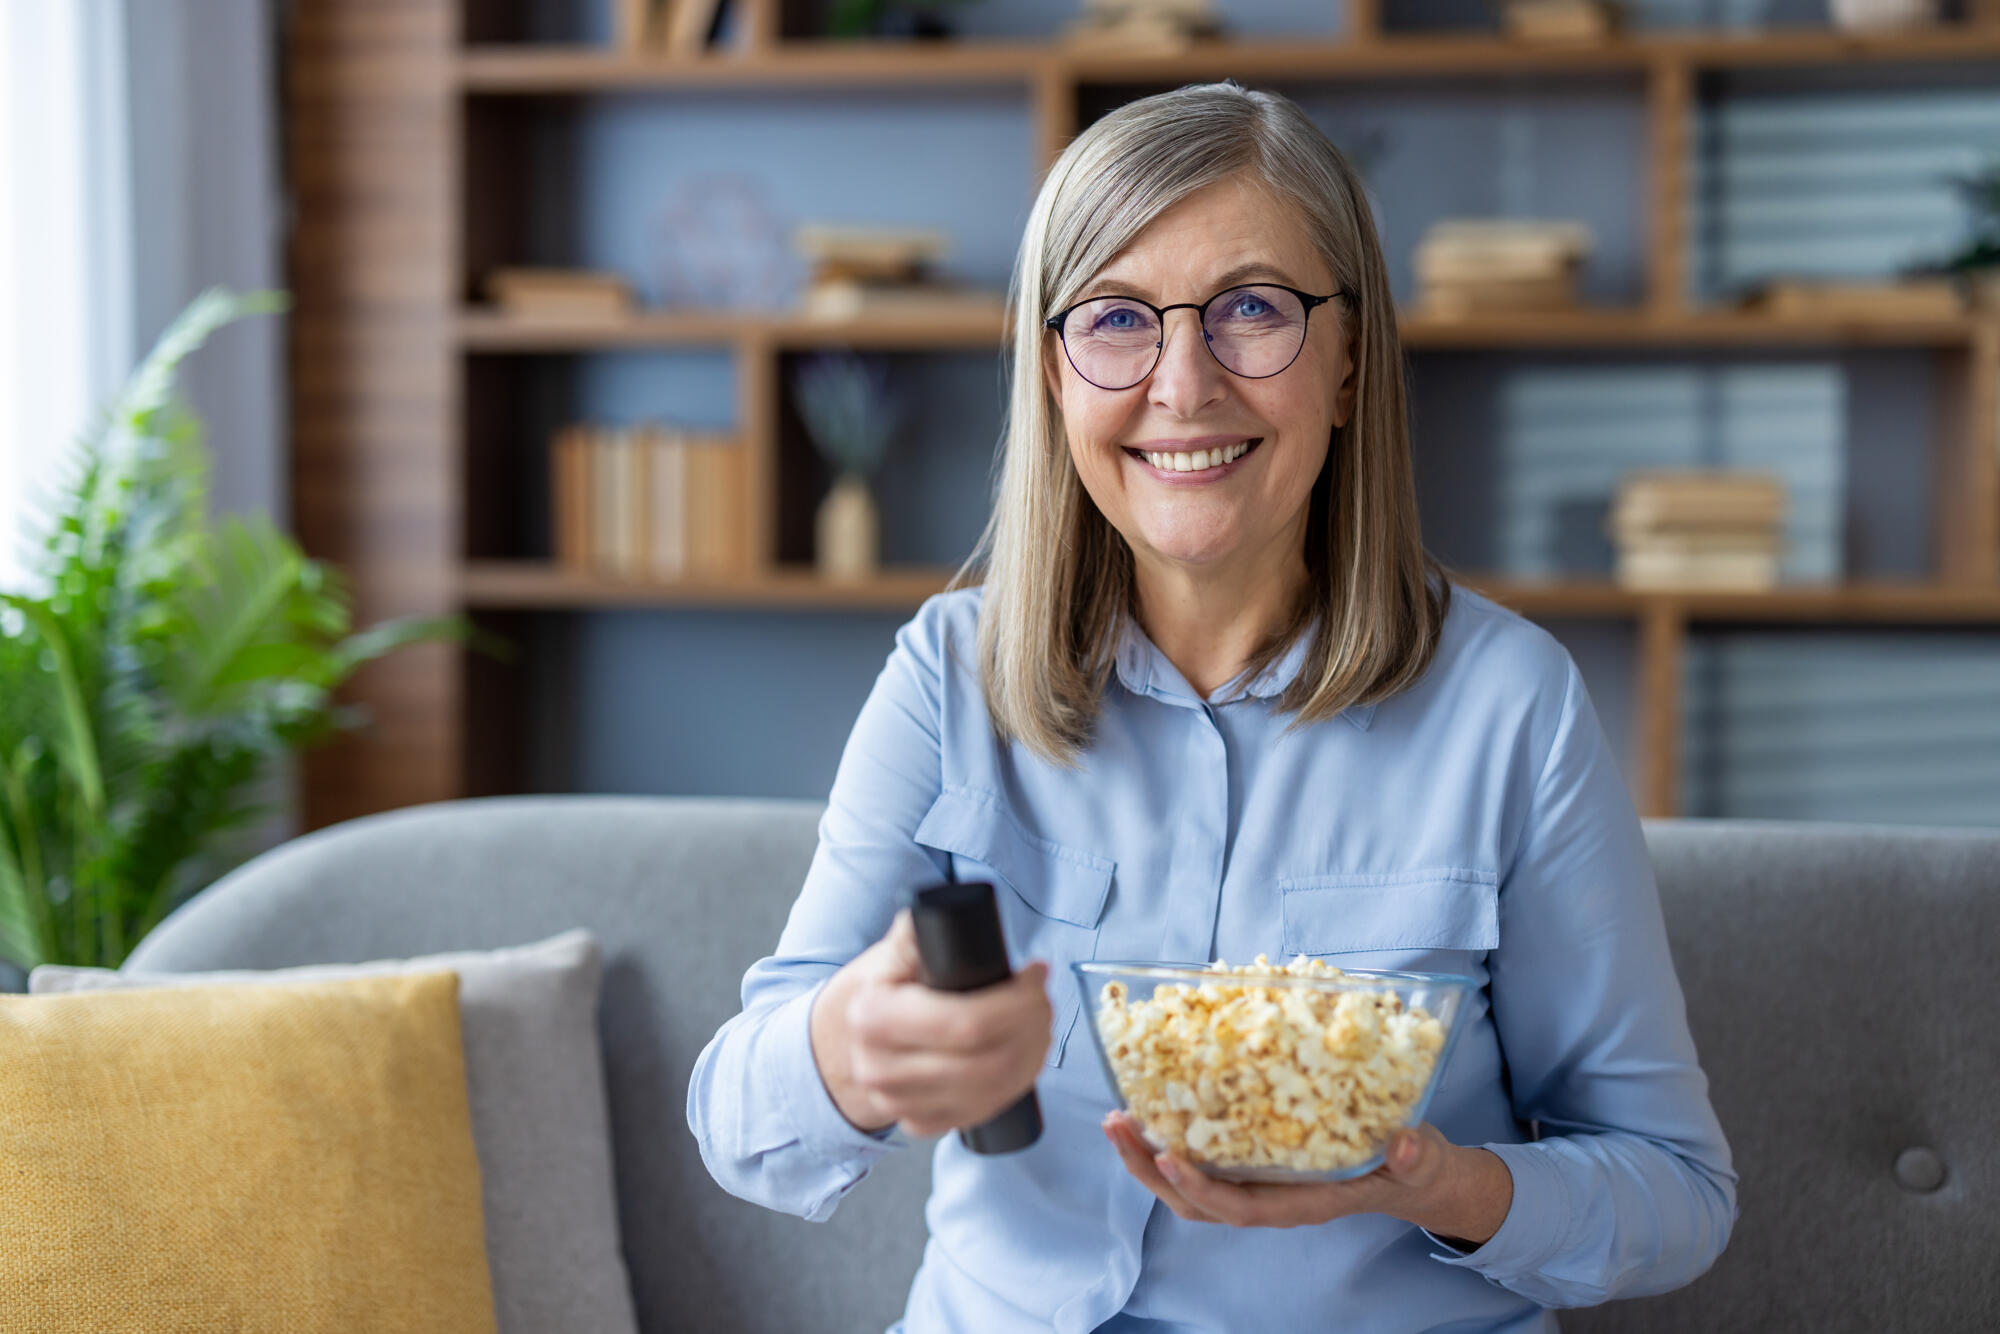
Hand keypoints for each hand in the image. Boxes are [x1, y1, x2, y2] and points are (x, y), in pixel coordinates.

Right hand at [810, 907, 1052, 1138]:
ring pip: (991, 1091)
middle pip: (988, 1063)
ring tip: (1038, 1023)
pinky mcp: (917, 1123)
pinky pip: (979, 1112)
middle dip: (1031, 1027)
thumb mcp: (884, 957)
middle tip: (1042, 1000)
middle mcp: (882, 1069)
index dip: (1016, 1000)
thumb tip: (942, 910)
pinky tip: (1020, 1057)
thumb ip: (915, 934)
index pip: (966, 1022)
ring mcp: (898, 1103)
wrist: (836, 1047)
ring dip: (1031, 1055)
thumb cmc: (871, 995)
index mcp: (874, 1019)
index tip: (1035, 975)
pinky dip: (1012, 1085)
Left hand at [1101, 1111, 1511, 1244]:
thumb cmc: (1412, 1166)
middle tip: (1118, 1126)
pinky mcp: (1254, 1166)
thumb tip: (1407, 1145)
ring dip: (1148, 1159)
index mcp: (1306, 1201)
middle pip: (1198, 1202)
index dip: (1202, 1188)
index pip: (1242, 1207)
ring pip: (1190, 1187)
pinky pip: (1201, 1166)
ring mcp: (1260, 1186)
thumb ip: (1413, 1156)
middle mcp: (1273, 1200)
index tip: (1168, 1159)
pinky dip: (1169, 1145)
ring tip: (1118, 1120)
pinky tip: (1150, 1113)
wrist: (1412, 1174)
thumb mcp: (1420, 1159)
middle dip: (1152, 1170)